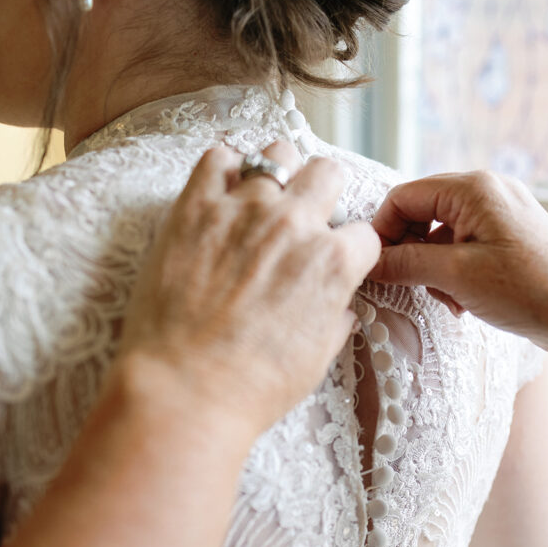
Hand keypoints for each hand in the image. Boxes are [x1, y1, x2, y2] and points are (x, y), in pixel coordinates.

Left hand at [120, 141, 380, 433]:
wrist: (184, 391)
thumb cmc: (251, 388)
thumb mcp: (317, 360)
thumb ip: (335, 319)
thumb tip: (338, 305)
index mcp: (332, 262)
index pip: (363, 233)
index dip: (351, 249)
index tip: (335, 258)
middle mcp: (294, 224)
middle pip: (328, 172)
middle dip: (323, 193)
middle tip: (303, 216)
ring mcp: (243, 209)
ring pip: (277, 154)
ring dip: (277, 173)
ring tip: (261, 198)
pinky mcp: (194, 207)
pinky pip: (216, 158)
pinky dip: (223, 170)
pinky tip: (220, 193)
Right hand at [369, 170, 547, 352]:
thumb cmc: (531, 290)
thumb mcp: (456, 276)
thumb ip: (405, 263)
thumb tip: (367, 261)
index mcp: (474, 188)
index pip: (403, 197)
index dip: (382, 231)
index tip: (374, 266)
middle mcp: (488, 191)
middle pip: (421, 213)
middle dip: (410, 252)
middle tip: (411, 287)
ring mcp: (500, 213)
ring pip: (440, 234)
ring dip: (431, 268)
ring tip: (447, 299)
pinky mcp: (508, 237)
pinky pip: (462, 246)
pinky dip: (453, 272)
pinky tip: (462, 301)